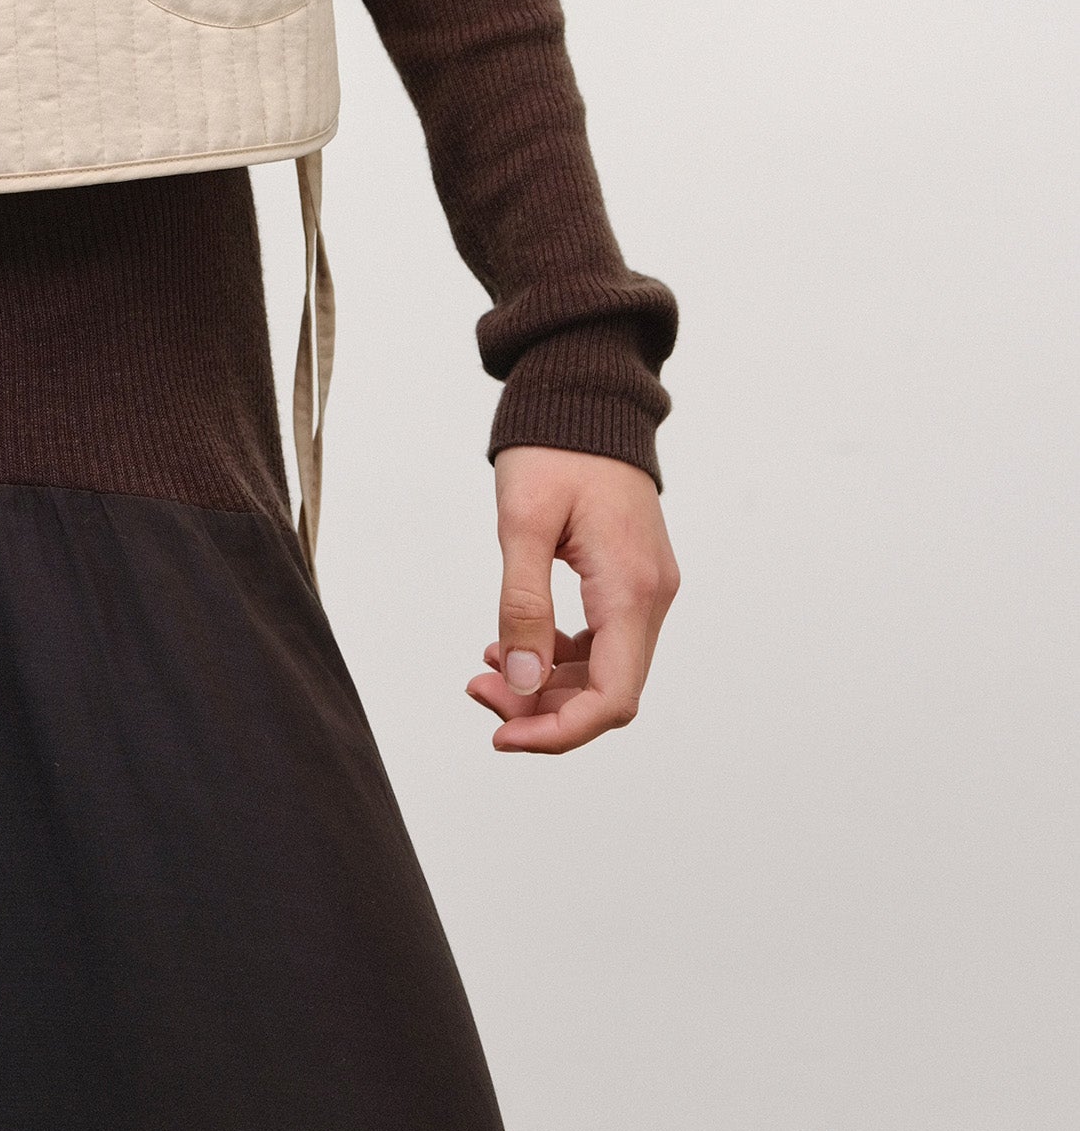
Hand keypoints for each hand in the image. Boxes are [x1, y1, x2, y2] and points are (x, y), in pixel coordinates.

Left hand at [467, 445, 678, 755]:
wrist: (585, 395)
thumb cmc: (554, 449)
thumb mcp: (523, 524)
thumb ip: (522, 605)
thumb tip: (520, 681)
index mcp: (632, 589)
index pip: (612, 698)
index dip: (558, 730)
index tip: (502, 734)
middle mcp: (652, 597)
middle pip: (610, 692)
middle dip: (544, 709)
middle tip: (479, 692)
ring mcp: (646, 588)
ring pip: (607, 670)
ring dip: (549, 684)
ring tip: (486, 670)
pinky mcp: (632, 579)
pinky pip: (604, 640)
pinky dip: (560, 655)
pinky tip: (514, 642)